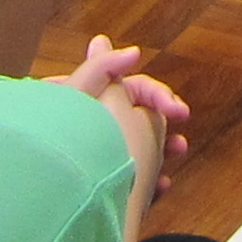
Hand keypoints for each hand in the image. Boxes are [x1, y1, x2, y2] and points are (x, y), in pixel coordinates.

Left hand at [67, 37, 190, 194]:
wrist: (61, 195)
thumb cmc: (75, 141)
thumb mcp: (93, 94)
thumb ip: (104, 66)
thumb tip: (123, 47)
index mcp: (85, 101)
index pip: (128, 88)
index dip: (156, 95)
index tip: (177, 110)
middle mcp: (89, 128)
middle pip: (134, 117)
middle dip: (161, 121)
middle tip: (180, 138)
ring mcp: (95, 158)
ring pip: (135, 147)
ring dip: (161, 147)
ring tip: (178, 152)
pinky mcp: (101, 186)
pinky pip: (129, 176)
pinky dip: (148, 177)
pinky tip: (161, 183)